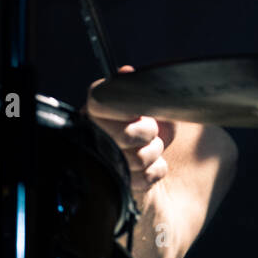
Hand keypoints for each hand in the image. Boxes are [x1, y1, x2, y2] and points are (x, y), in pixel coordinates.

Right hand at [86, 64, 175, 212]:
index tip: (138, 112)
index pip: (104, 105)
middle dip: (148, 132)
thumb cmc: (151, 119)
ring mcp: (104, 162)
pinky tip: (151, 163)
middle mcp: (93, 133)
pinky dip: (157, 169)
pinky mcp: (119, 185)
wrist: (164, 150)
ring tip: (150, 145)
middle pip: (125, 135)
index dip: (130, 111)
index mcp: (96, 108)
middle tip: (149, 130)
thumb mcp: (149, 97)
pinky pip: (145, 178)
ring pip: (138, 158)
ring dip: (154, 151)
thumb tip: (126, 73)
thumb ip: (138, 85)